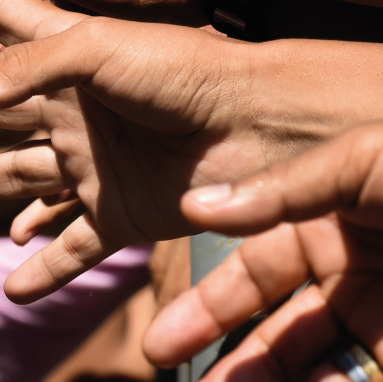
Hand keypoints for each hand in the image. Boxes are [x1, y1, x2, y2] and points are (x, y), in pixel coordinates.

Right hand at [0, 0, 382, 301]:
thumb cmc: (188, 73)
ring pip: (19, 176)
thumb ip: (28, 66)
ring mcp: (93, 161)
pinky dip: (45, 269)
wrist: (263, 132)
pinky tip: (15, 286)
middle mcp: (74, 107)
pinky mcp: (118, 212)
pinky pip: (71, 246)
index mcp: (69, 55)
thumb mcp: (100, 51)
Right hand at [143, 122, 382, 379]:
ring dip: (265, 381)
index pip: (253, 273)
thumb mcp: (358, 160)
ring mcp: (381, 312)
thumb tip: (191, 207)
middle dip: (235, 364)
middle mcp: (351, 268)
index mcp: (326, 217)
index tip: (159, 344)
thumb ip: (276, 187)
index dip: (204, 311)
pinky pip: (358, 380)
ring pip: (313, 362)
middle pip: (278, 329)